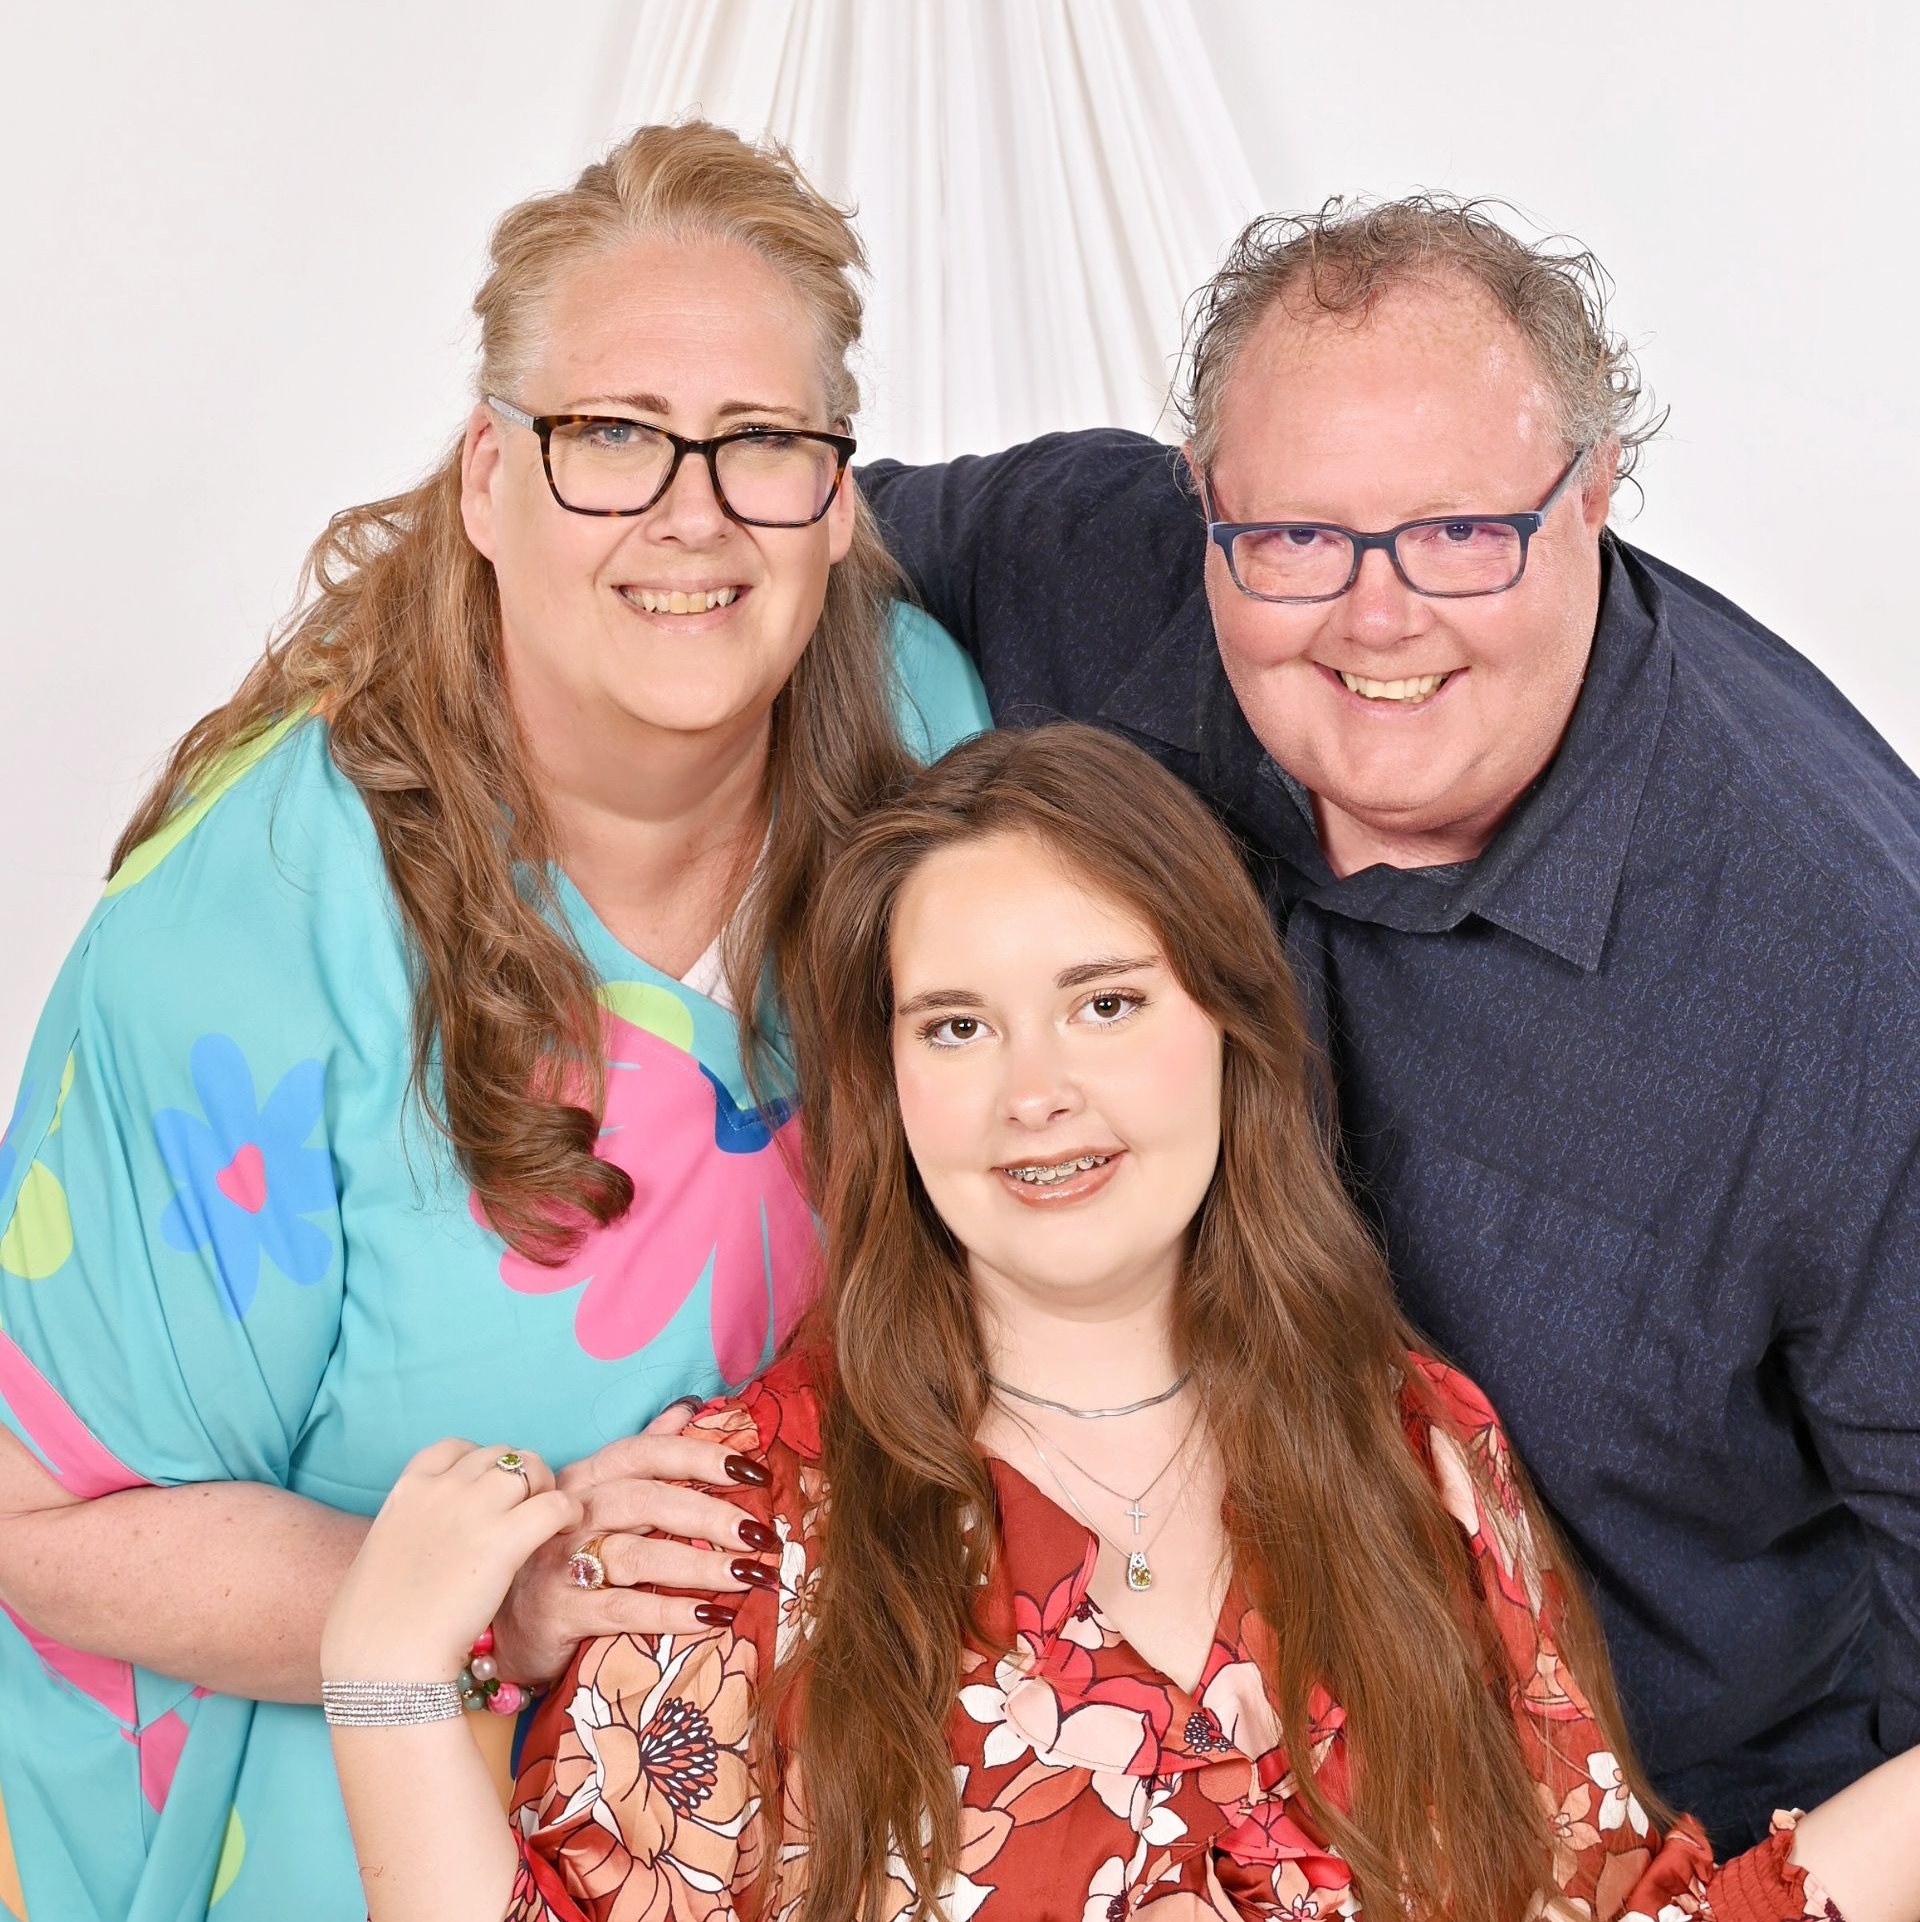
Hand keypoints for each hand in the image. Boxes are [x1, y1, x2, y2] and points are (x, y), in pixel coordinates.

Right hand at [322, 1440, 578, 1683]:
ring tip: (550, 1520)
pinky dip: (568, 1512)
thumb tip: (433, 1544)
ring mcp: (475, 1510)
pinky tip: (567, 1529)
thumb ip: (410, 1533)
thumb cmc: (372, 1629)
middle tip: (527, 1510)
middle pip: (501, 1456)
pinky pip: (555, 1504)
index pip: (456, 1449)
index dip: (480, 1465)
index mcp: (408, 1491)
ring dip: (545, 1489)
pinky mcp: (506, 1540)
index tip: (490, 1491)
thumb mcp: (380, 1557)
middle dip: (519, 1477)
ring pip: (531, 1469)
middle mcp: (443, 1489)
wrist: (381, 1663)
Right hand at [491, 1401, 777, 1686]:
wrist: (499, 1622)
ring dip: (697, 1566)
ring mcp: (559, 1561)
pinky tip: (711, 1619)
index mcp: (587, 1477)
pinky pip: (620, 1610)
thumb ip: (644, 1452)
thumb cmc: (560, 1551)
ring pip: (635, 1554)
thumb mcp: (596, 1496)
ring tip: (747, 1577)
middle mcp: (571, 1512)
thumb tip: (688, 1408)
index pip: (646, 1453)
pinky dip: (668, 1614)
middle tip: (761, 1535)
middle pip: (646, 1500)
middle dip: (709, 1516)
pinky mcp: (558, 1611)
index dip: (701, 1457)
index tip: (754, 1473)